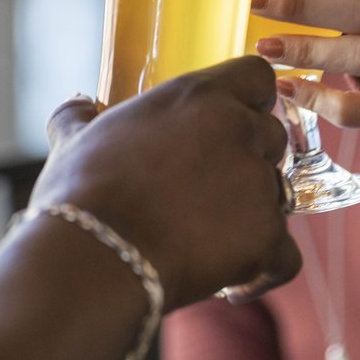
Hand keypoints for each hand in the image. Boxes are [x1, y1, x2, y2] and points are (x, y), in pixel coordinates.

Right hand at [32, 57, 300, 308]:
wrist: (95, 255)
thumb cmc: (81, 192)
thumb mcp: (74, 139)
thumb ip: (81, 115)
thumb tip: (79, 104)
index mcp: (200, 97)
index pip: (256, 77)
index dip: (249, 98)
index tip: (230, 119)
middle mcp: (240, 131)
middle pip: (272, 136)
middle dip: (249, 159)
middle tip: (209, 186)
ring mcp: (259, 185)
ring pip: (279, 193)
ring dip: (252, 212)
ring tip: (209, 237)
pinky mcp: (267, 239)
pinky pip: (285, 255)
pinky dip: (264, 268)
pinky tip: (233, 282)